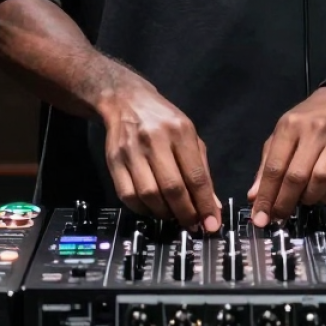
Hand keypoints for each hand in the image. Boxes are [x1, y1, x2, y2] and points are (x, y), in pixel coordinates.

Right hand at [99, 73, 220, 232]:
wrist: (126, 101)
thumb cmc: (164, 120)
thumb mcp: (190, 136)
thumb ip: (202, 170)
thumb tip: (212, 206)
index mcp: (180, 131)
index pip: (195, 175)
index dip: (205, 204)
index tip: (211, 225)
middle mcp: (155, 140)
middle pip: (172, 188)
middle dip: (186, 213)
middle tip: (193, 225)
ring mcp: (132, 151)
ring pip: (149, 195)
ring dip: (165, 213)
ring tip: (174, 216)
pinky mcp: (113, 161)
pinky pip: (128, 195)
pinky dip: (143, 210)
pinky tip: (153, 209)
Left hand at [247, 86, 325, 226]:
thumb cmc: (308, 119)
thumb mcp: (282, 133)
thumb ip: (267, 163)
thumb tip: (254, 196)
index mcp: (291, 126)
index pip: (274, 166)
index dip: (266, 195)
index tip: (260, 216)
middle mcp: (315, 132)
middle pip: (297, 176)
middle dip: (285, 202)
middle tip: (280, 215)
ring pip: (321, 180)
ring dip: (309, 199)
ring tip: (302, 201)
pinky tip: (323, 196)